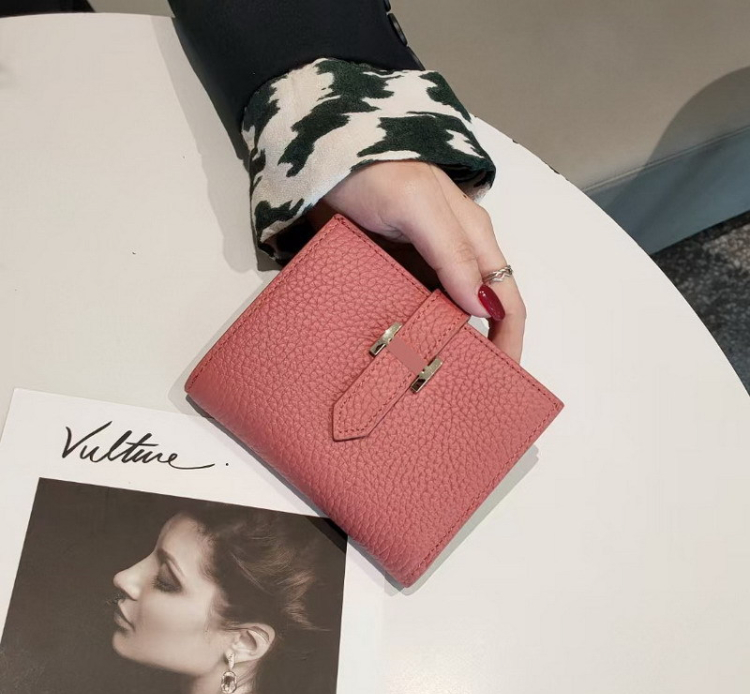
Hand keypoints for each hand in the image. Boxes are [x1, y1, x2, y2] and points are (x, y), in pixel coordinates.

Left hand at [305, 160, 525, 363]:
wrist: (323, 159)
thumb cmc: (376, 171)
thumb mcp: (420, 207)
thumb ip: (453, 253)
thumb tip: (483, 308)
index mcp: (474, 240)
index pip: (506, 300)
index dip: (510, 340)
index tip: (502, 380)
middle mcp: (453, 259)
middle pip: (477, 315)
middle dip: (478, 353)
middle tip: (461, 392)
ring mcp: (421, 269)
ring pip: (442, 318)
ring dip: (439, 348)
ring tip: (428, 385)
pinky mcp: (390, 274)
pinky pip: (407, 312)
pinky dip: (407, 336)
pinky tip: (395, 358)